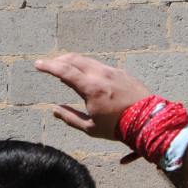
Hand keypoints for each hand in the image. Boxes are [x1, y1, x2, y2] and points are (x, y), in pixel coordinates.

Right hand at [35, 53, 151, 139]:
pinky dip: (89, 67)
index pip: (64, 71)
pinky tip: (88, 75)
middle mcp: (101, 74)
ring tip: (67, 69)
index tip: (37, 64)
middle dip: (60, 60)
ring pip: (89, 61)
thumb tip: (54, 109)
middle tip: (50, 65)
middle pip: (75, 60)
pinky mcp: (122, 73)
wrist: (150, 121)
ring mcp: (113, 71)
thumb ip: (70, 117)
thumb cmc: (118, 128)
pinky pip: (101, 66)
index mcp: (91, 88)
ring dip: (74, 62)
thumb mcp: (90, 128)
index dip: (49, 66)